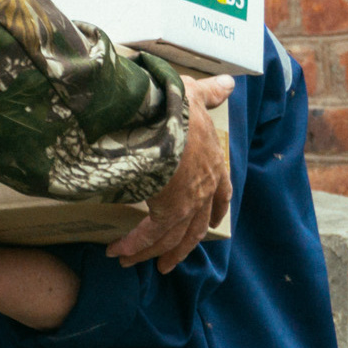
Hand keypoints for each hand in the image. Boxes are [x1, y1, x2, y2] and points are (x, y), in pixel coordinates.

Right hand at [106, 74, 233, 273]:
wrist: (164, 116)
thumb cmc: (177, 104)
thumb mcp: (195, 95)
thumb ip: (210, 94)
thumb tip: (229, 84)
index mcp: (215, 164)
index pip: (221, 195)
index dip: (215, 211)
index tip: (212, 224)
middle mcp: (205, 188)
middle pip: (196, 228)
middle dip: (180, 247)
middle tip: (168, 262)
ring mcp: (188, 202)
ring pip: (173, 237)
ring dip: (152, 253)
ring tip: (132, 262)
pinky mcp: (168, 209)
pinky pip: (150, 234)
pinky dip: (134, 244)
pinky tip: (119, 251)